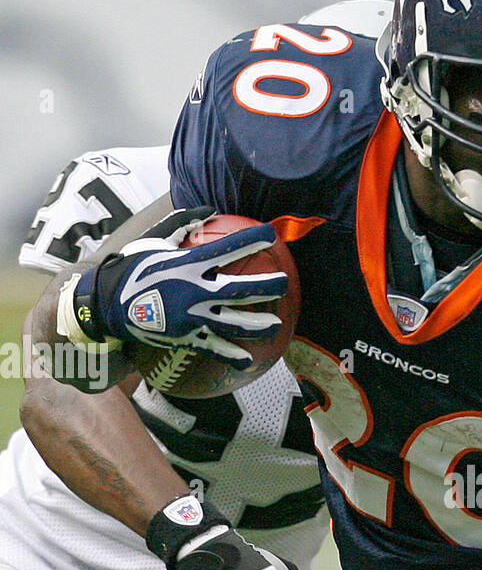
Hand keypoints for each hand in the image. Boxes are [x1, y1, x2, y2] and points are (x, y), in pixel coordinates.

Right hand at [68, 208, 285, 366]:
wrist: (108, 304)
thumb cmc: (133, 268)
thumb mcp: (154, 241)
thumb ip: (181, 224)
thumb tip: (207, 209)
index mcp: (188, 264)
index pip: (227, 249)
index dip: (251, 240)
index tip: (272, 234)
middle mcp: (194, 290)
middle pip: (238, 289)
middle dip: (265, 286)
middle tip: (285, 282)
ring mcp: (191, 317)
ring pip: (232, 322)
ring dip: (257, 325)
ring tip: (276, 324)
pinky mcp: (186, 337)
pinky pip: (214, 348)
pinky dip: (232, 355)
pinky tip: (249, 360)